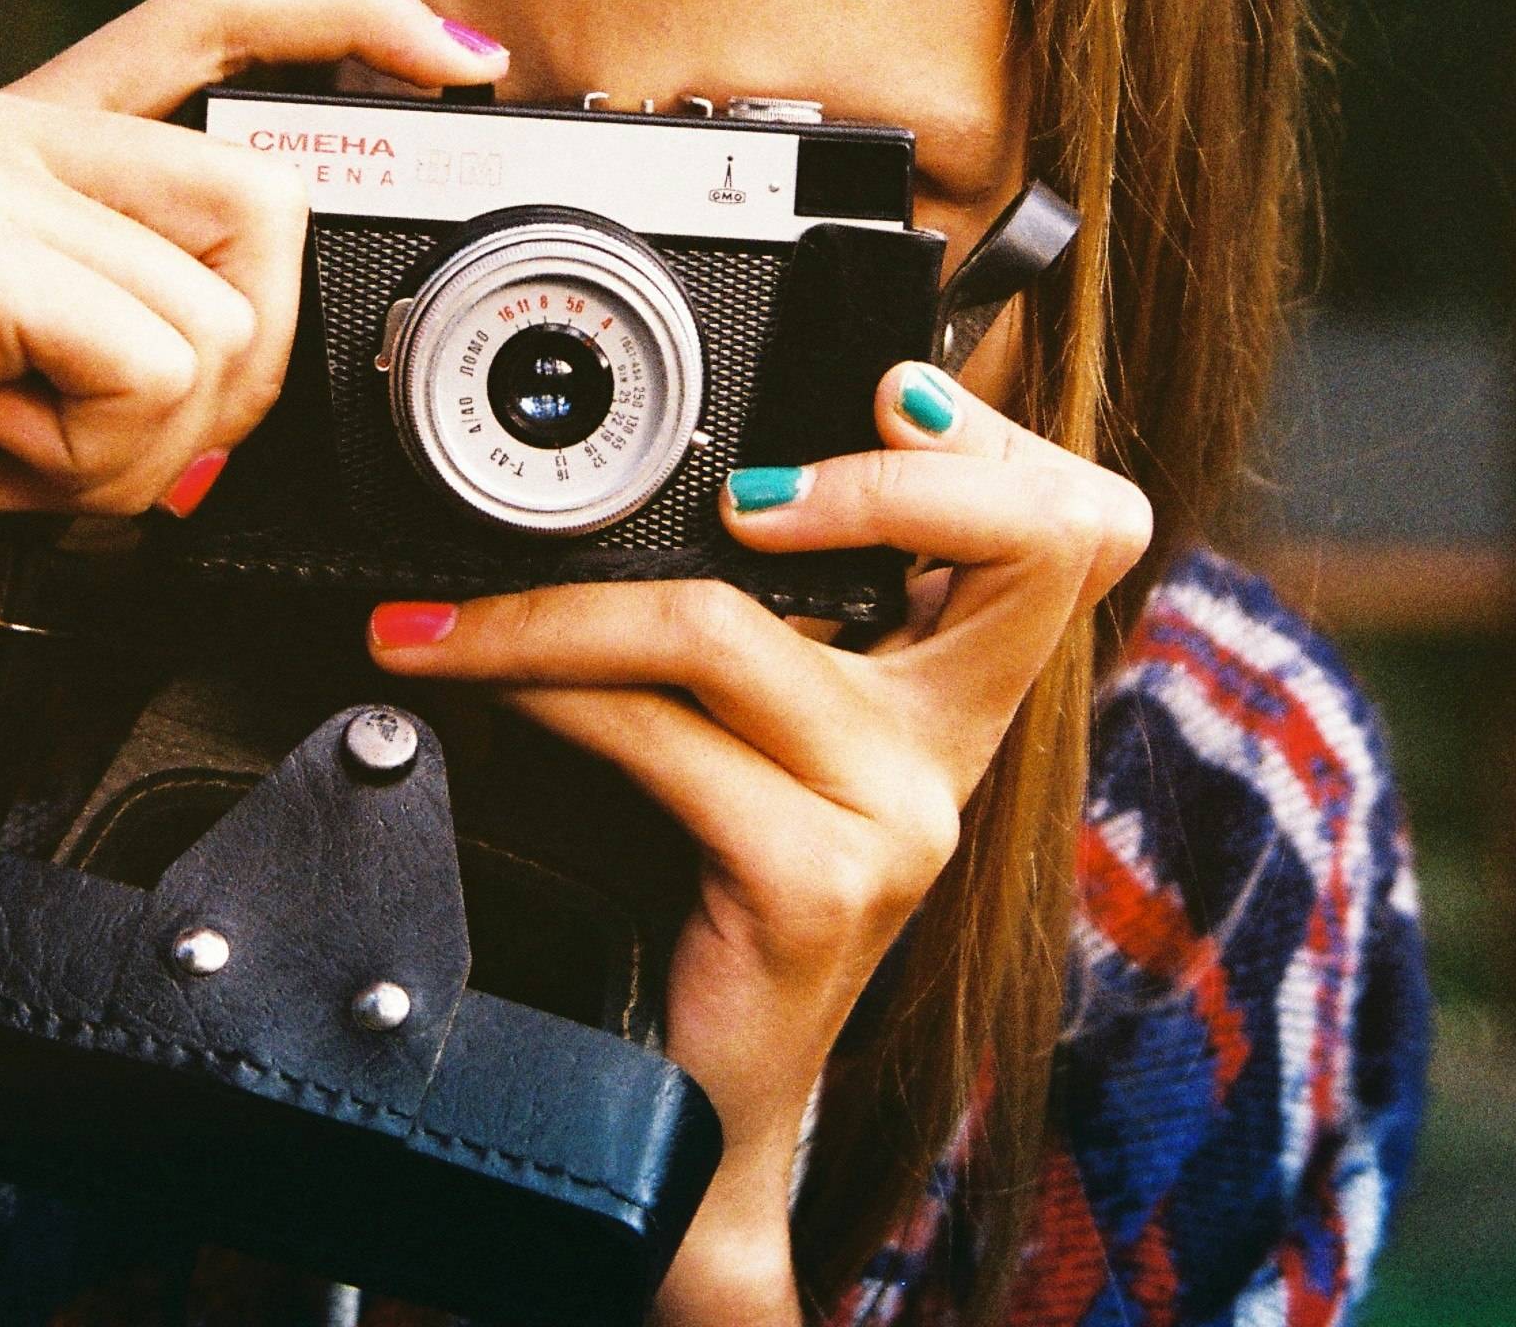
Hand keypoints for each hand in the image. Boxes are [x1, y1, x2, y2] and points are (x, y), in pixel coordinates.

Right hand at [0, 0, 507, 734]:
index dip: (348, 17)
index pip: (211, 17)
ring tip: (25, 454)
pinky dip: (95, 455)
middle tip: (102, 440)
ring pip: (213, 305)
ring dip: (151, 435)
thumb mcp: (86, 381)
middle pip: (260, 200)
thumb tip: (302, 270)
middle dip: (234, 367)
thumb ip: (176, 296)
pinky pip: (144, 358)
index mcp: (23, 138)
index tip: (462, 61)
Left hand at [363, 363, 1150, 1323]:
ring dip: (557, 603)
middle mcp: (950, 747)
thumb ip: (747, 617)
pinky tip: (461, 678)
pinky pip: (660, 732)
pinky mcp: (819, 881)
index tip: (884, 393)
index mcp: (949, 690)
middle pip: (1035, 541)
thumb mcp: (742, 738)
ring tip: (442, 610)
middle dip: (896, 474)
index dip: (997, 440)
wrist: (683, 1122)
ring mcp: (897, 817)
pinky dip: (536, 685)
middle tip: (739, 484)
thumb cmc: (700, 906)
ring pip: (736, 626)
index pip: (1073, 524)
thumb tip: (647, 472)